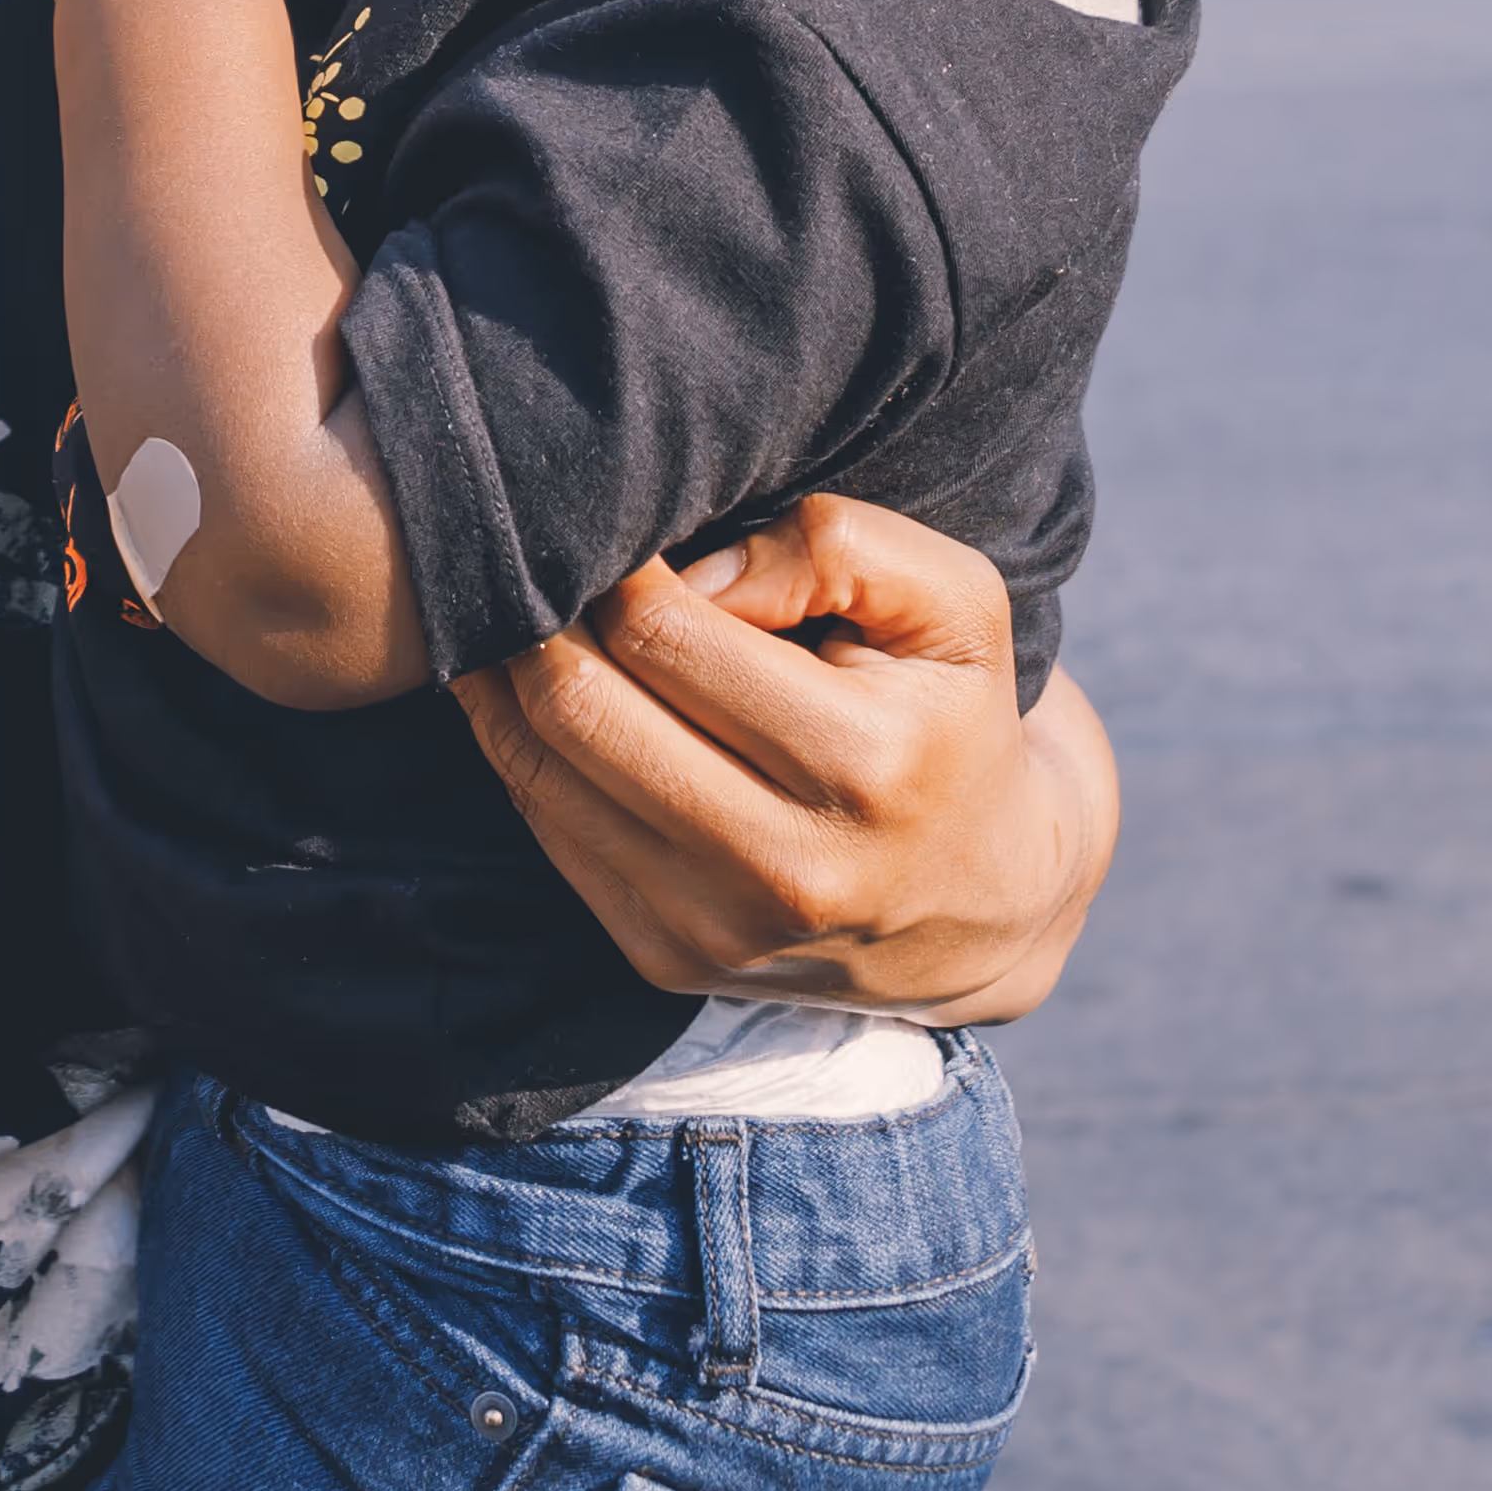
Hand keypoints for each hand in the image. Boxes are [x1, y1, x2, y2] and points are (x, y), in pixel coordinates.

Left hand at [452, 495, 1119, 1025]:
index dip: (619, 565)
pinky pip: (549, 832)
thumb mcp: (954, 603)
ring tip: (524, 617)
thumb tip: (693, 575)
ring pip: (544, 773)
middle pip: (582, 709)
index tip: (621, 531)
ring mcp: (717, 929)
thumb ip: (839, 546)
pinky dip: (524, 753)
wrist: (983, 897)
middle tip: (547, 564)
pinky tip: (534, 697)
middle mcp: (787, 869)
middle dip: (541, 619)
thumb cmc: (953, 714)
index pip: (665, 635)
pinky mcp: (666, 959)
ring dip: (508, 682)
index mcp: (866, 765)